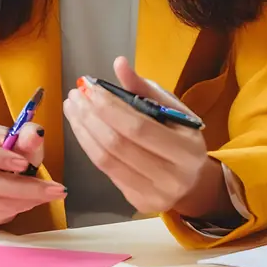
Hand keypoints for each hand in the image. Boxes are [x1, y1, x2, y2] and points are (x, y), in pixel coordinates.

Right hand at [0, 121, 66, 226]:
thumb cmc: (5, 149)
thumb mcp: (18, 138)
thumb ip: (27, 136)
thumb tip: (35, 135)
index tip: (25, 164)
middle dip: (18, 187)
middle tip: (50, 189)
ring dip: (21, 201)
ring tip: (46, 195)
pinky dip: (15, 209)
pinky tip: (32, 201)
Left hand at [63, 56, 228, 218]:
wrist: (193, 182)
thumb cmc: (181, 137)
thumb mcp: (173, 109)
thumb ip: (145, 88)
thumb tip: (119, 64)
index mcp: (186, 150)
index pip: (138, 127)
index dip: (109, 106)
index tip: (89, 87)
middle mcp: (171, 177)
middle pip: (117, 145)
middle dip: (90, 116)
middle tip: (75, 95)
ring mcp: (153, 194)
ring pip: (105, 160)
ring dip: (83, 130)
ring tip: (73, 108)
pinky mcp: (137, 202)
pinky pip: (105, 171)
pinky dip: (88, 146)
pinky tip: (81, 127)